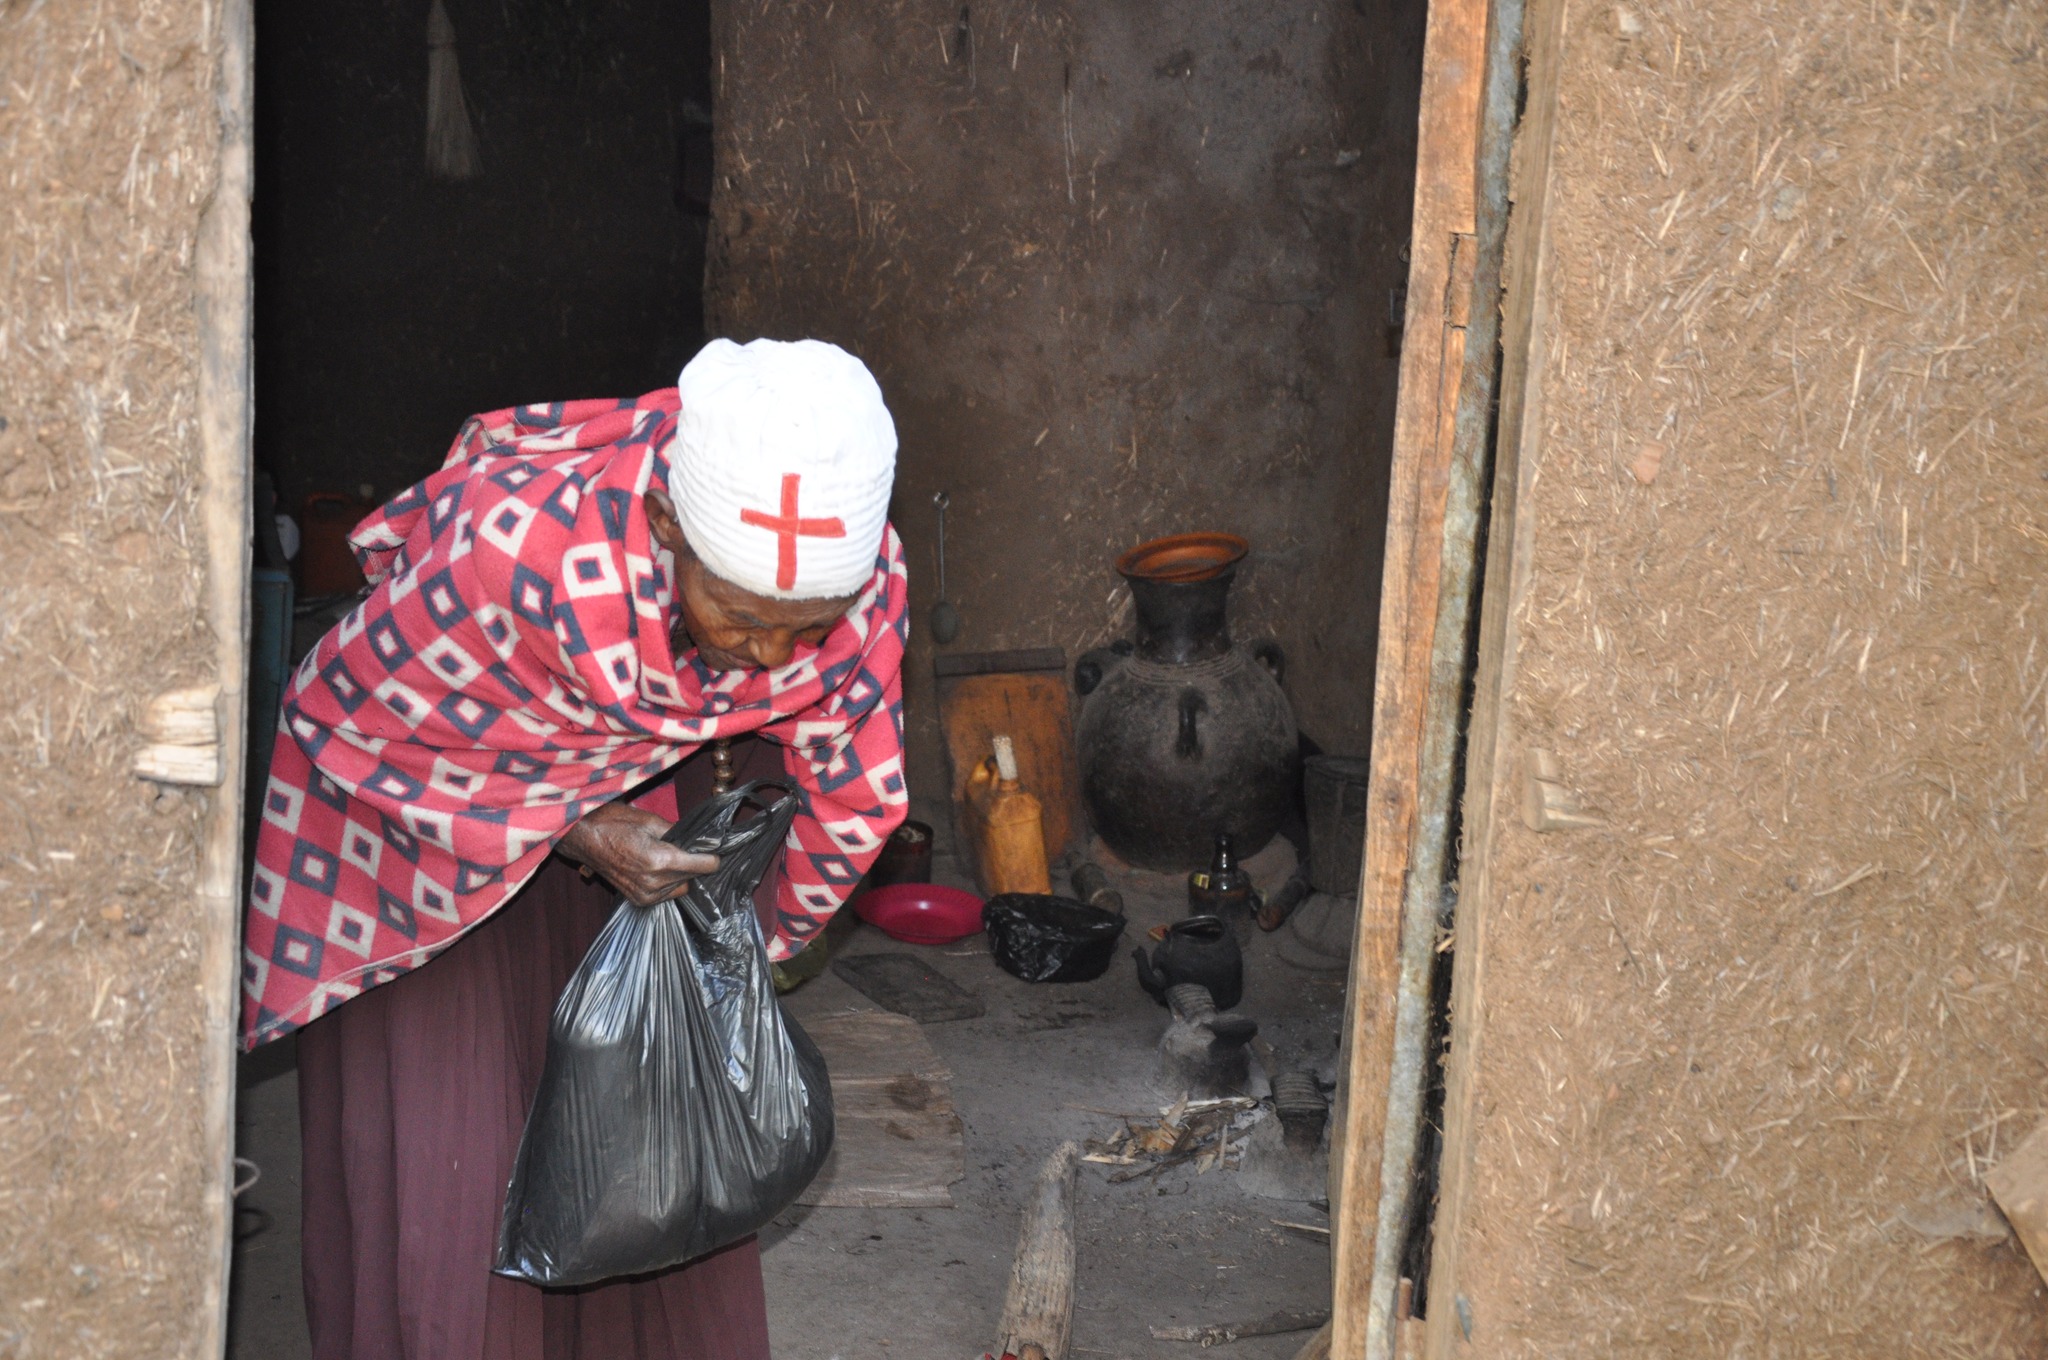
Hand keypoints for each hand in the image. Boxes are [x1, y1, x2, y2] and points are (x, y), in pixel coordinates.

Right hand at [556, 801, 718, 906]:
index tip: (711, 849)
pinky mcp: (638, 900)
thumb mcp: (651, 820)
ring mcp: (645, 894)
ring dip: (679, 875)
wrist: (582, 837)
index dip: (711, 856)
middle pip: (693, 877)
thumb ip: (680, 833)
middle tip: (681, 847)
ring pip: (680, 888)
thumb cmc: (612, 822)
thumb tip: (701, 841)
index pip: (704, 866)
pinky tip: (653, 867)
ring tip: (662, 856)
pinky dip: (666, 883)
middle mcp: (654, 882)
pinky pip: (665, 894)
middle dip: (692, 863)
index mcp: (660, 860)